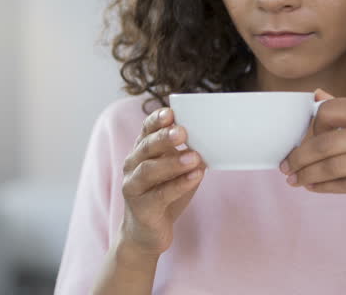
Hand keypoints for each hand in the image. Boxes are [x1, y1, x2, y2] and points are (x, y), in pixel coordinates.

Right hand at [119, 107, 205, 256]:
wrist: (147, 234)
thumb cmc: (164, 196)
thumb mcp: (177, 172)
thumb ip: (188, 155)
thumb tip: (214, 140)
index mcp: (141, 152)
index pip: (145, 130)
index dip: (156, 120)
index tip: (171, 112)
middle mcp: (132, 166)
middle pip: (146, 147)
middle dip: (164, 138)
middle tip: (182, 131)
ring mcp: (133, 187)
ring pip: (149, 170)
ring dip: (172, 162)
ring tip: (193, 156)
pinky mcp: (141, 208)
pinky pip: (160, 195)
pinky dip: (178, 185)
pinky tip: (195, 177)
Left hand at [281, 90, 345, 223]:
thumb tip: (316, 99)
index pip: (328, 111)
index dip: (311, 127)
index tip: (305, 140)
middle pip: (323, 142)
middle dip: (299, 156)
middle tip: (287, 165)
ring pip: (330, 166)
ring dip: (307, 174)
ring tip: (295, 179)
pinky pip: (344, 185)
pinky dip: (323, 187)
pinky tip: (313, 187)